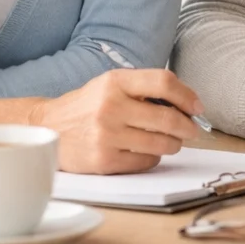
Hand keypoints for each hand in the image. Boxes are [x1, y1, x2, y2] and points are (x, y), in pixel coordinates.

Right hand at [26, 69, 202, 174]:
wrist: (47, 129)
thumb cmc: (87, 106)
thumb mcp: (110, 85)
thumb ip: (144, 89)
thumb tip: (187, 105)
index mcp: (115, 82)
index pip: (163, 82)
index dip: (187, 96)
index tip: (197, 107)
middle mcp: (110, 107)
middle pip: (168, 117)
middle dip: (187, 127)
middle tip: (192, 130)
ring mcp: (106, 135)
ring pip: (161, 143)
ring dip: (174, 144)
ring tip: (171, 141)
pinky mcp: (103, 160)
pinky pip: (146, 161)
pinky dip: (153, 157)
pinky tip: (147, 151)